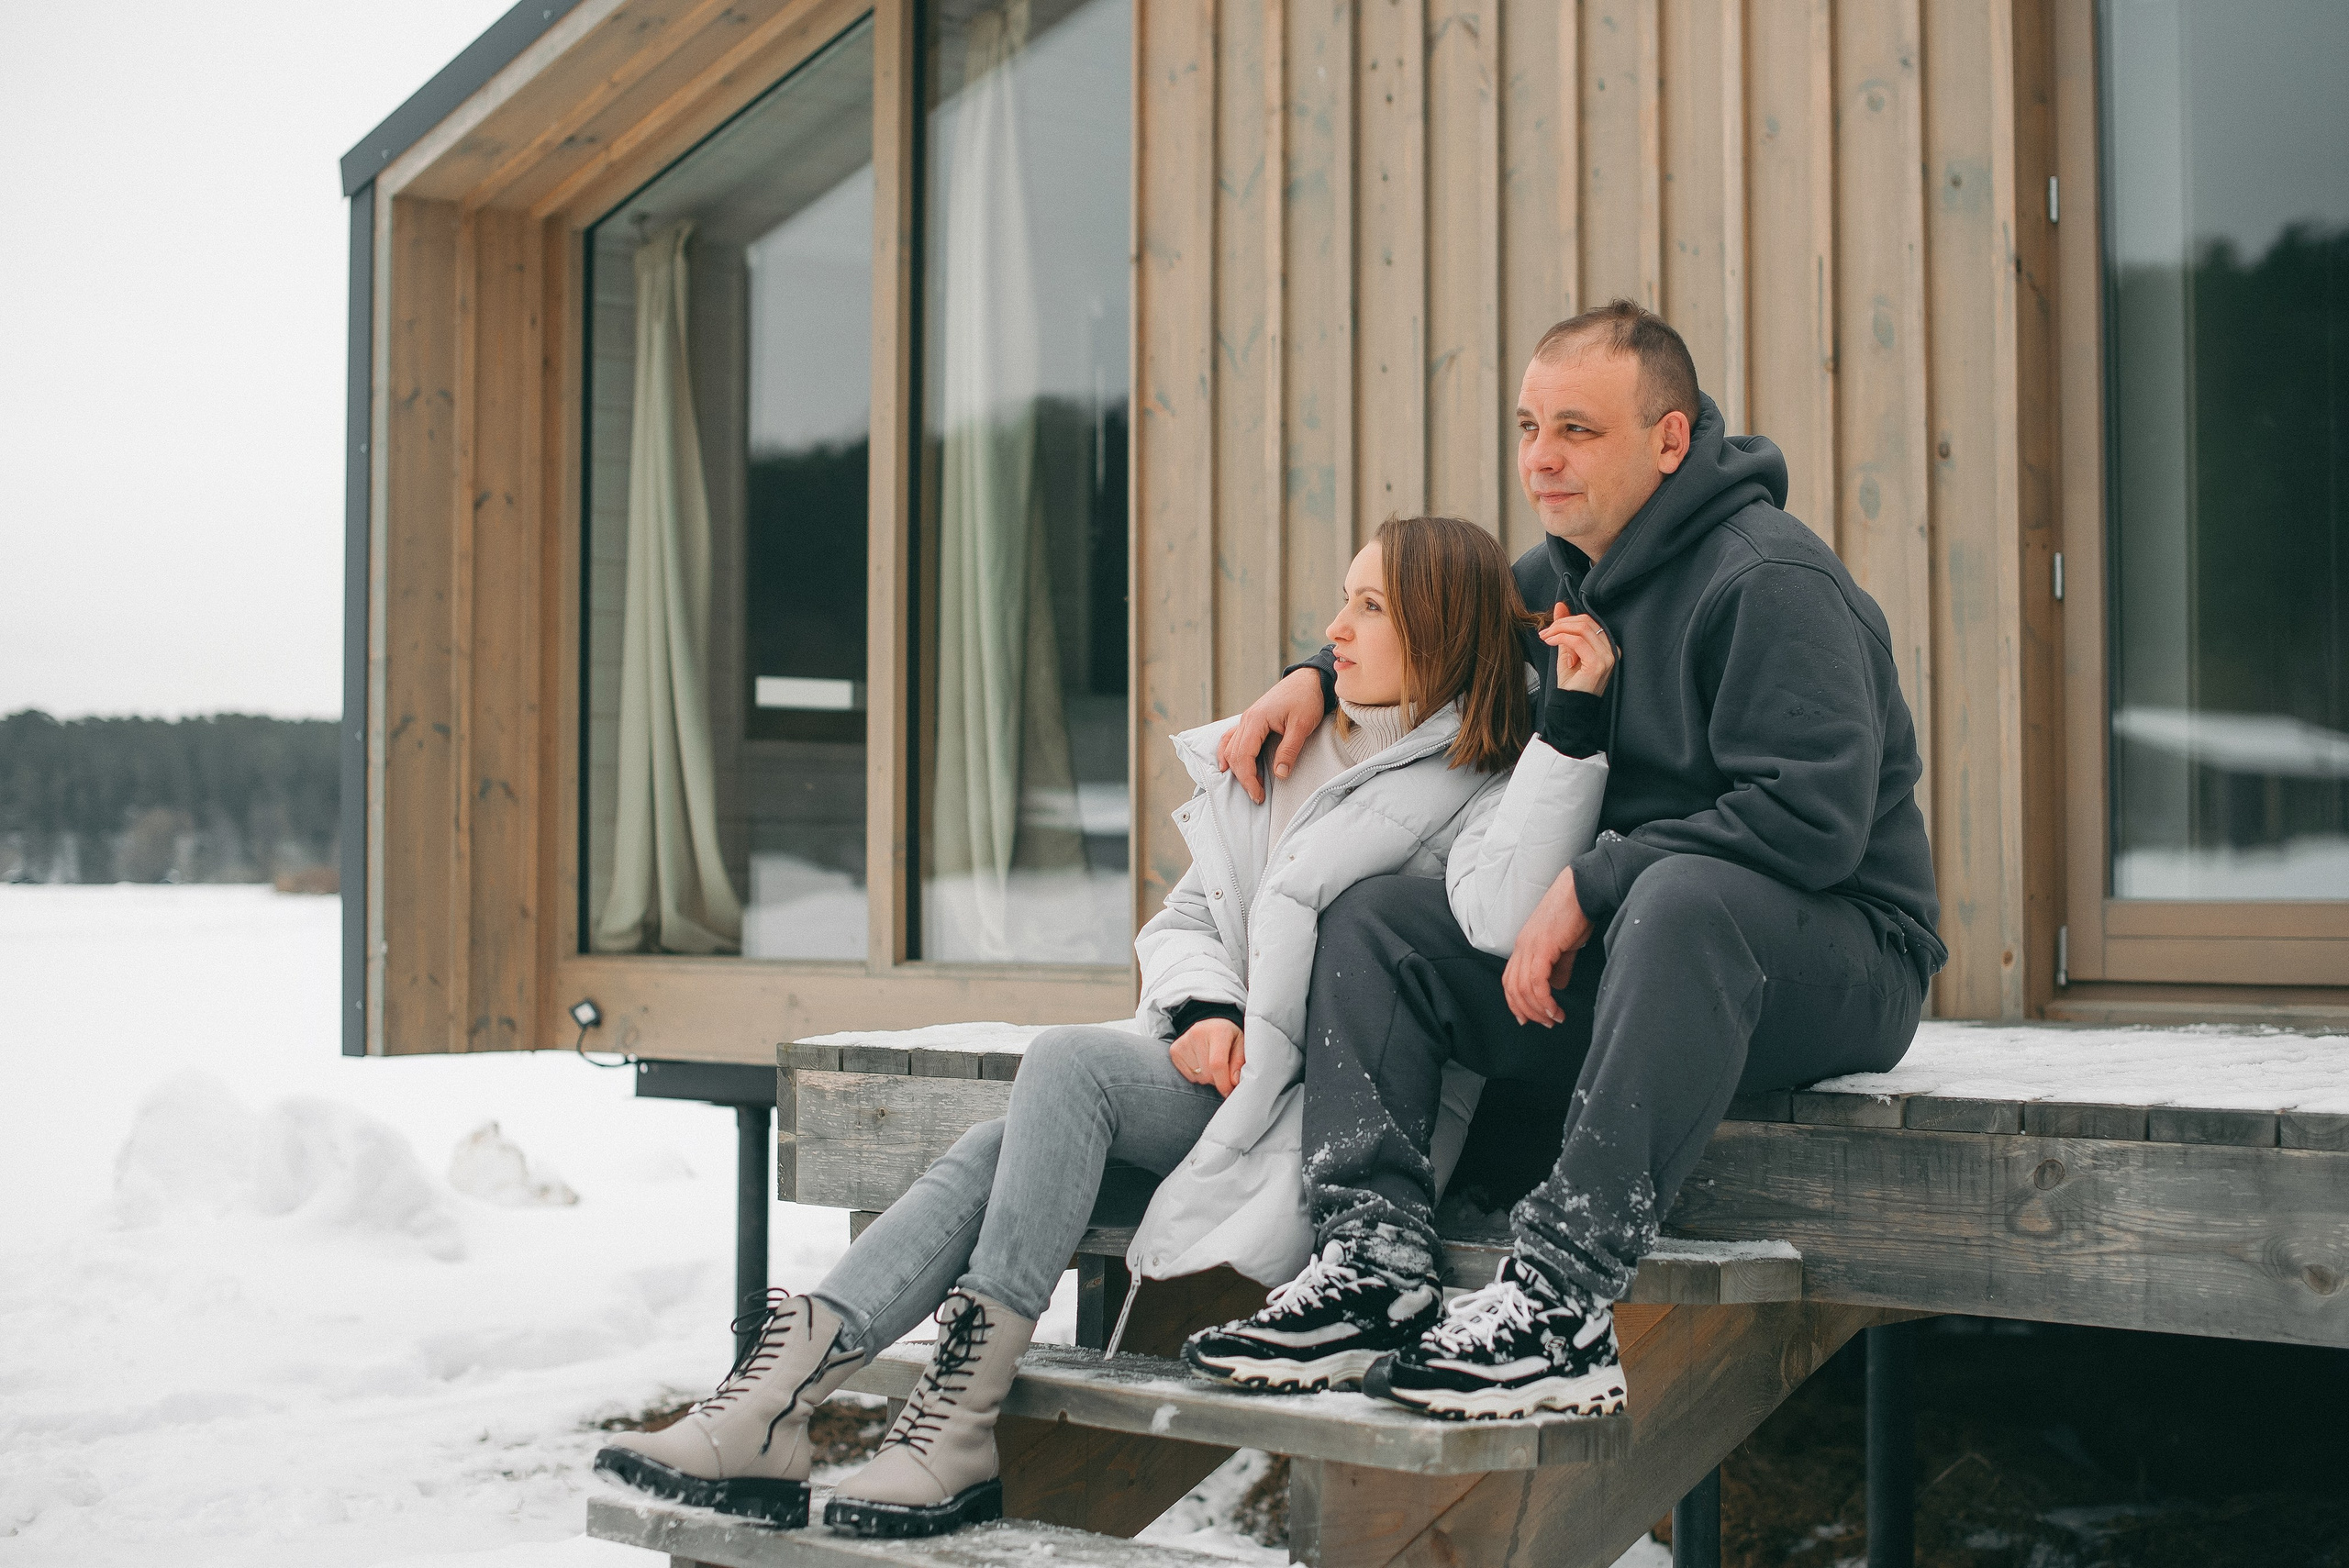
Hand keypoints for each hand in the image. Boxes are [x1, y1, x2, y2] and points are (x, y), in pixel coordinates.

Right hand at [1169, 1018, 1246, 1095]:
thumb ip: (1239, 1062)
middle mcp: (1197, 1035)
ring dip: (1207, 1077)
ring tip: (1210, 1063)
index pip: (1217, 1064)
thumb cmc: (1227, 1035)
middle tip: (1223, 1070)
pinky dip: (1197, 1075)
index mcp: (1218, 1031)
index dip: (1223, 1083)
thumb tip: (1234, 1081)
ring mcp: (1183, 1043)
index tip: (1228, 1092)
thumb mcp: (1241, 1044)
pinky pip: (1188, 1076)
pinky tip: (1201, 1063)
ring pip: (1198, 1077)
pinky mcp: (1174, 1051)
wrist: (1209, 1022)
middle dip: (1217, 1079)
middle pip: (1208, 1074)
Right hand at [1216, 668, 1328, 804]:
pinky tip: (1227, 765)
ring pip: (1230, 748)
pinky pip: (1231, 738)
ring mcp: (1246, 719)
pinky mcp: (1251, 719)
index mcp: (1256, 720)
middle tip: (1257, 796)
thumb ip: (1289, 750)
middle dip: (1243, 778)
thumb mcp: (1302, 725)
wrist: (1308, 679)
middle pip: (1234, 755)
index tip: (1258, 795)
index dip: (1248, 779)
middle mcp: (1246, 719)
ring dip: (1236, 768)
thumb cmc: (1306, 698)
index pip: (1243, 756)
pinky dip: (1228, 753)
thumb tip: (1280, 774)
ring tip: (1249, 784)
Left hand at [1504, 867, 1593, 1026]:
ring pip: (1523, 988)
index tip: (1529, 1019)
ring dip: (1538, 1009)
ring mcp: (1530, 946)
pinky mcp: (1542, 946)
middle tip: (1544, 1023)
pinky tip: (1555, 1008)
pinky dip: (1544, 1000)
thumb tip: (1558, 986)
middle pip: (1512, 988)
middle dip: (1526, 1011)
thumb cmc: (1575, 914)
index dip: (1515, 1002)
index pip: (1510, 980)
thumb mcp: (1565, 945)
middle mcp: (1521, 947)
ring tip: (1554, 1019)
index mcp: (1524, 946)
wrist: (1582, 890)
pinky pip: (1536, 981)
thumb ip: (1559, 966)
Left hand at [1539, 605, 1615, 695]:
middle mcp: (1612, 649)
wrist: (1572, 706)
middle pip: (1586, 622)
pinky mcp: (1599, 663)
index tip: (1550, 624)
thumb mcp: (1566, 650)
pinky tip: (1550, 641)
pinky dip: (1560, 637)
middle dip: (1561, 623)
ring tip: (1545, 636)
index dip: (1568, 618)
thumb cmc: (1572, 682)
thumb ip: (1565, 629)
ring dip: (1558, 629)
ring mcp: (1608, 656)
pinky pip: (1578, 641)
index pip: (1589, 622)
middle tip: (1545, 631)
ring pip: (1582, 628)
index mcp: (1607, 645)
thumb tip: (1560, 606)